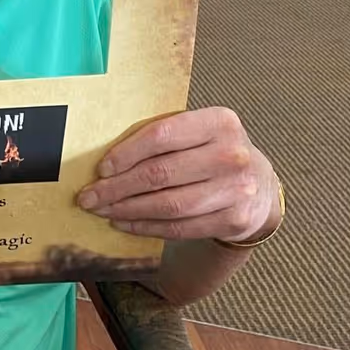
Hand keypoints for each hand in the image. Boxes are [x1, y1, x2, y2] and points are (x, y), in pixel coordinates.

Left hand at [77, 108, 280, 242]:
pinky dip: (146, 227)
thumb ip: (163, 138)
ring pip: (168, 205)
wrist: (260, 184)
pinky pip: (180, 227)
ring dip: (127, 211)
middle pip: (160, 174)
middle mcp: (232, 154)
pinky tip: (125, 224)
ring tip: (103, 211)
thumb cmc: (214, 153)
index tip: (100, 169)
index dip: (125, 153)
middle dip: (117, 188)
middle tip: (89, 197)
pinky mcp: (234, 220)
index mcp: (219, 122)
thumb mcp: (199, 133)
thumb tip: (105, 161)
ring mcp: (236, 189)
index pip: (161, 135)